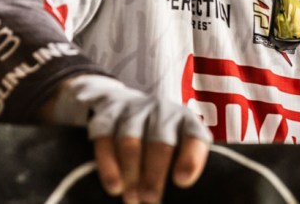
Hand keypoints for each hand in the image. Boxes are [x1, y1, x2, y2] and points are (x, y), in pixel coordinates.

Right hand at [49, 74, 211, 202]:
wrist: (131, 104)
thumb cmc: (164, 140)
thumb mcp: (181, 148)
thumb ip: (183, 168)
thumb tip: (181, 193)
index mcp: (187, 122)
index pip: (194, 137)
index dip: (189, 158)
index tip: (182, 180)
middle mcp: (162, 113)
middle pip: (160, 143)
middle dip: (154, 174)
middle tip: (150, 199)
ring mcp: (134, 112)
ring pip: (131, 142)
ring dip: (130, 172)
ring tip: (131, 198)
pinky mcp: (108, 115)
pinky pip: (106, 139)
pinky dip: (108, 164)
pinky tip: (114, 186)